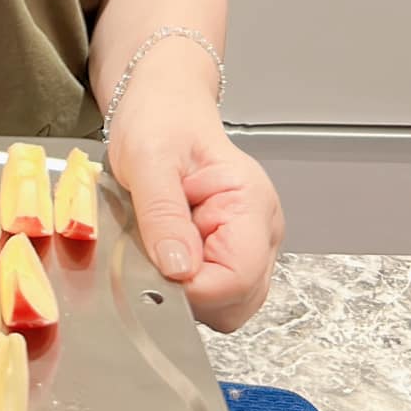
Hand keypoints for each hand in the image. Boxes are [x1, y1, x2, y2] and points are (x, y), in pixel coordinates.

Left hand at [108, 106, 283, 333]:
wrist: (164, 104)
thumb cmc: (160, 120)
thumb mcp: (148, 159)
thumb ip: (163, 216)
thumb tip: (178, 271)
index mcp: (251, 202)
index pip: (238, 278)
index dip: (193, 288)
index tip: (158, 267)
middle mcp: (262, 229)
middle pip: (238, 302)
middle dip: (192, 292)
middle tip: (158, 249)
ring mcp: (251, 244)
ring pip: (228, 306)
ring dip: (189, 289)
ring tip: (165, 241)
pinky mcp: (234, 253)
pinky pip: (217, 294)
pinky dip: (189, 285)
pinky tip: (172, 248)